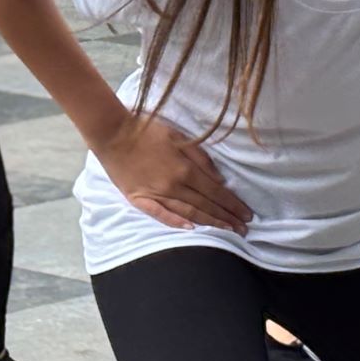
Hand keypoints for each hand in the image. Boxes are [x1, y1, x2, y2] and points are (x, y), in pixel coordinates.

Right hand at [94, 113, 250, 233]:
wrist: (112, 132)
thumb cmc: (146, 129)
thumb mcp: (179, 136)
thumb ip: (200, 158)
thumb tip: (219, 179)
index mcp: (185, 169)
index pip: (216, 192)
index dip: (233, 204)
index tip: (247, 214)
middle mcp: (174, 185)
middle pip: (206, 206)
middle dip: (227, 218)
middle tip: (244, 229)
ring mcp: (156, 194)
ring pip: (188, 213)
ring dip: (210, 223)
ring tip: (227, 231)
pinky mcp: (139, 198)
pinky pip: (159, 214)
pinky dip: (175, 223)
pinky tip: (190, 230)